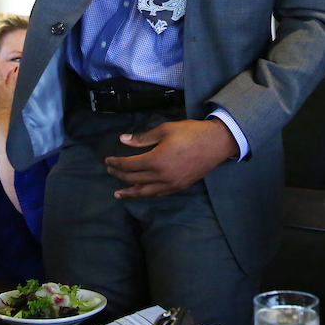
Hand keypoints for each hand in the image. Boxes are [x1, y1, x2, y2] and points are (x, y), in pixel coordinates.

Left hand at [105, 119, 237, 197]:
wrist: (217, 143)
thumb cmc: (191, 133)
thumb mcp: (165, 130)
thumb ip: (143, 138)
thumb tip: (123, 140)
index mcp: (156, 160)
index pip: (129, 165)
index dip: (116, 163)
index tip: (107, 160)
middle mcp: (162, 176)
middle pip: (134, 179)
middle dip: (119, 175)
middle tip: (110, 171)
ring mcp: (171, 184)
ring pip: (145, 192)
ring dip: (130, 192)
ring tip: (118, 194)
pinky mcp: (180, 187)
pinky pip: (158, 193)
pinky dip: (147, 193)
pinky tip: (142, 192)